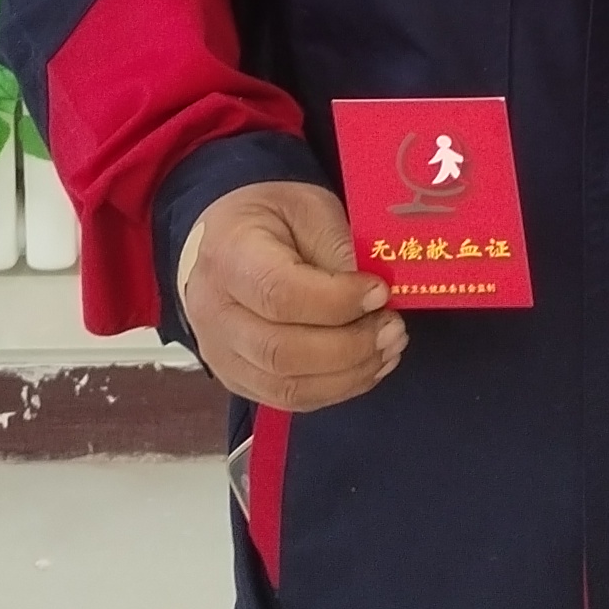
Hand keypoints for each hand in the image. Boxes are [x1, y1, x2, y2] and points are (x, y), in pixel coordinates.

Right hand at [177, 179, 407, 412]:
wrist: (225, 240)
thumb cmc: (270, 217)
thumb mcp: (308, 208)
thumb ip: (337, 248)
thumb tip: (373, 297)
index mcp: (228, 256)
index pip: (280, 295)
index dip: (337, 302)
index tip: (381, 292)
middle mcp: (214, 313)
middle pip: (282, 352)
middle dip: (350, 347)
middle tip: (394, 327)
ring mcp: (220, 354)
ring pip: (287, 387)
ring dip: (349, 375)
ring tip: (389, 348)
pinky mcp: (237, 379)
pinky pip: (289, 400)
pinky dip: (336, 390)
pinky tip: (368, 366)